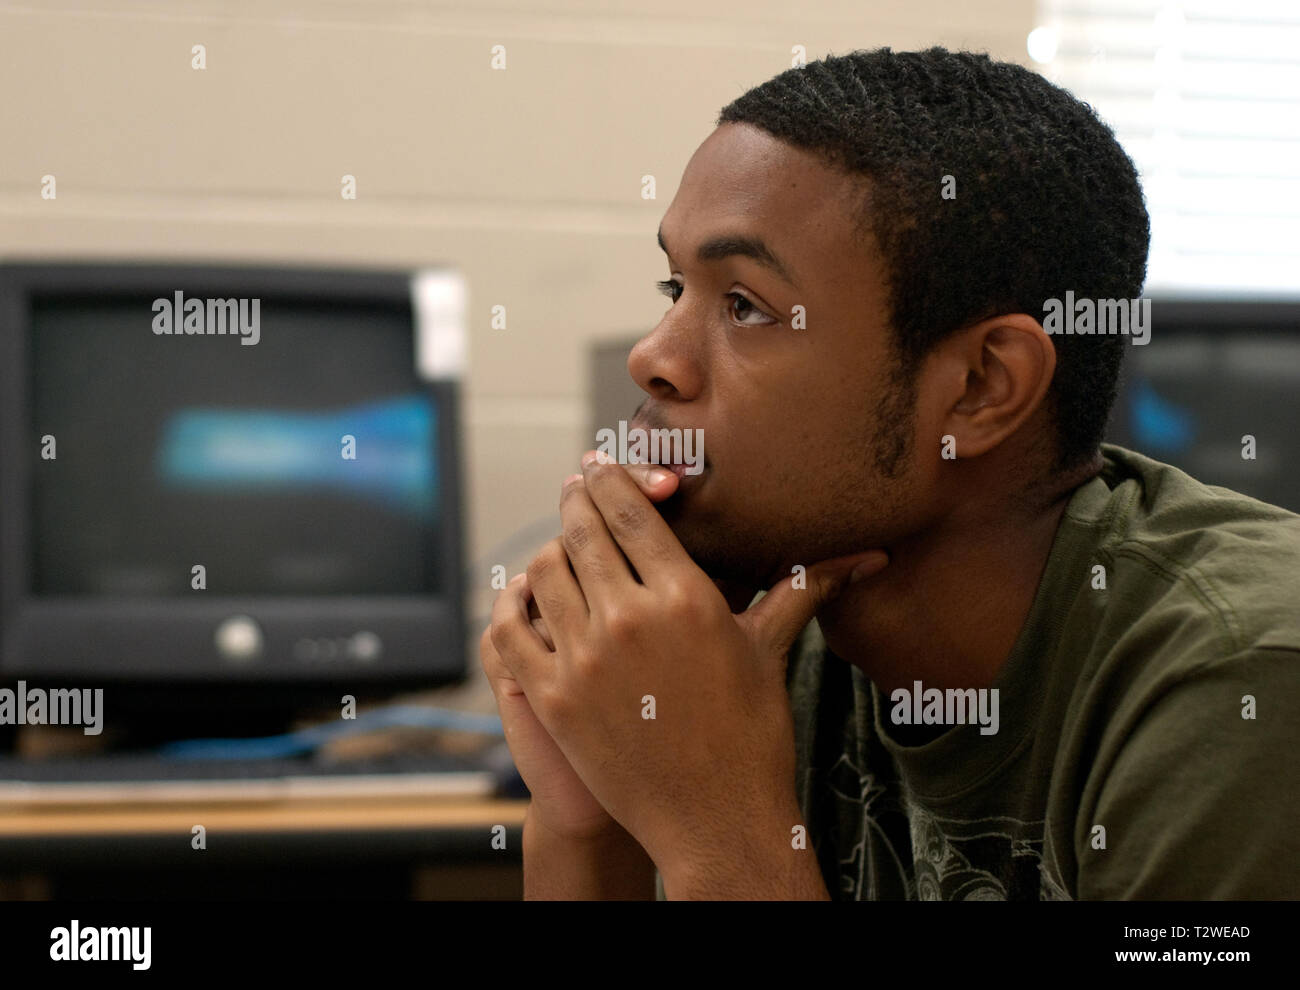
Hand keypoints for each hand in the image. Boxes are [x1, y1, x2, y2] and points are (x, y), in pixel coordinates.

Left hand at [493, 450, 888, 879]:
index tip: (598, 466)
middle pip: (583, 530)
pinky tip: (527, 597)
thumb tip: (870, 556)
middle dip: (576, 501)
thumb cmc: (753, 735)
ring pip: (545, 572)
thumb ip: (803, 588)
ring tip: (561, 544)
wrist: (717, 822)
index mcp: (687, 599)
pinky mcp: (552, 697)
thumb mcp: (770, 651)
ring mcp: (584, 660)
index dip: (609, 480)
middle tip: (576, 489)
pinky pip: (510, 629)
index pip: (632, 511)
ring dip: (550, 550)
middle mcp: (631, 620)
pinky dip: (513, 605)